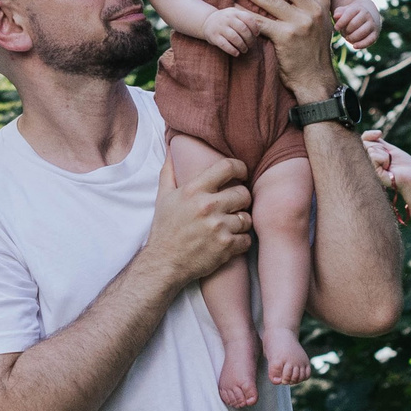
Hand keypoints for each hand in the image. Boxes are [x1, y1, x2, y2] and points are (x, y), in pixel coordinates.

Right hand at [148, 154, 251, 286]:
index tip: (242, 173)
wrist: (163, 263)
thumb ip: (169, 171)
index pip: (227, 167)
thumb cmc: (165, 229)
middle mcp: (207, 206)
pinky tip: (230, 241)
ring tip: (230, 225)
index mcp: (194, 191)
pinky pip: (247, 239)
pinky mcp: (226, 247)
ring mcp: (218, 227)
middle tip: (235, 206)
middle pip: (244, 194)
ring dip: (241, 222)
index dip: (240, 168)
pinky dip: (241, 242)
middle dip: (241, 200)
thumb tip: (171, 147)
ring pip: (247, 218)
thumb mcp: (163, 197)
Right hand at [200, 7, 261, 57]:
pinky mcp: (214, 37)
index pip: (248, 19)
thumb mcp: (235, 14)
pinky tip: (236, 53)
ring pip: (234, 37)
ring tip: (244, 50)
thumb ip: (246, 19)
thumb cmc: (226, 20)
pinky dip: (232, 50)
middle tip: (251, 45)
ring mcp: (220, 27)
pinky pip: (224, 44)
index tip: (256, 35)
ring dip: (242, 46)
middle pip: (242, 29)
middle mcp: (227, 19)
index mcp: (234, 13)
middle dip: (249, 39)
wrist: (207, 21)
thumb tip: (257, 31)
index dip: (254, 28)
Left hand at [238, 0, 338, 101]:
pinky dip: (242, 14)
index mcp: (323, 1)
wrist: (316, 80)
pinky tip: (231, 9)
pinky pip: (258, 21)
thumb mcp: (323, 22)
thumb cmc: (315, 50)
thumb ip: (314, 2)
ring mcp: (300, 24)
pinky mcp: (285, 38)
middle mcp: (313, 9)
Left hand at [333, 0, 381, 47]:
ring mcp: (372, 25)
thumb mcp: (344, 11)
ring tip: (348, 37)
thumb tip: (336, 16)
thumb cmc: (351, 16)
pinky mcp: (375, 34)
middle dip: (346, 30)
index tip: (336, 28)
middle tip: (344, 32)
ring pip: (362, 32)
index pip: (349, 14)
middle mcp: (367, 15)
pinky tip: (354, 46)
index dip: (341, 22)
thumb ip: (339, 12)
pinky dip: (361, 45)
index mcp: (358, 8)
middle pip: (353, 24)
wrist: (367, 18)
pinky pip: (369, 41)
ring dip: (352, 38)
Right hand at [360, 129, 410, 219]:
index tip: (379, 133)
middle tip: (388, 157)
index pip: (362, 140)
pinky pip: (373, 157)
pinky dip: (383, 158)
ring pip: (370, 150)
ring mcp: (368, 168)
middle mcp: (366, 163)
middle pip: (365, 144)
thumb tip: (376, 132)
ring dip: (384, 154)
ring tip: (389, 164)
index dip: (369, 135)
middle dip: (380, 147)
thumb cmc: (402, 164)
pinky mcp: (371, 172)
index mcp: (369, 156)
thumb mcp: (388, 148)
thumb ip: (378, 141)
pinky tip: (387, 167)